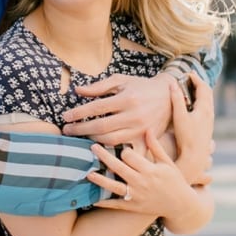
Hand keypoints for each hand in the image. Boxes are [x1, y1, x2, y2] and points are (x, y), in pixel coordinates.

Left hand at [62, 71, 177, 146]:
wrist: (169, 95)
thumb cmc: (142, 86)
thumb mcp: (122, 80)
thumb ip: (99, 86)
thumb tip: (78, 91)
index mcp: (126, 98)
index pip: (96, 107)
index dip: (78, 113)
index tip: (65, 117)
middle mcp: (134, 115)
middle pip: (101, 126)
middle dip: (81, 129)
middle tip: (67, 130)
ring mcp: (141, 129)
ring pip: (112, 140)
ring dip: (93, 140)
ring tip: (82, 138)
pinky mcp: (147, 139)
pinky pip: (130, 152)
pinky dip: (117, 155)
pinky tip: (104, 153)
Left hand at [84, 136, 196, 216]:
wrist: (180, 205)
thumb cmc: (175, 181)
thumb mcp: (167, 162)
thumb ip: (155, 147)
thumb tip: (147, 129)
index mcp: (150, 169)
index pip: (129, 156)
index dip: (123, 151)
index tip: (121, 149)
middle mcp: (142, 182)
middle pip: (118, 167)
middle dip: (104, 156)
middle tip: (92, 147)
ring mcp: (136, 196)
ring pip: (113, 186)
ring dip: (100, 180)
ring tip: (88, 173)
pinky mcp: (133, 207)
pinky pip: (116, 204)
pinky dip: (104, 202)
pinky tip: (93, 198)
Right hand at [172, 73, 214, 186]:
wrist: (195, 157)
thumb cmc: (187, 138)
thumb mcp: (179, 117)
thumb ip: (177, 100)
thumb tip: (173, 84)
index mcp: (204, 108)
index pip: (203, 87)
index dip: (196, 79)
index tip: (188, 74)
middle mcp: (209, 113)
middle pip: (207, 93)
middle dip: (199, 84)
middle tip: (191, 78)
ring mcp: (209, 121)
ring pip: (207, 101)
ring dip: (200, 93)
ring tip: (191, 89)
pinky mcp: (207, 127)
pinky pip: (206, 109)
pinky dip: (200, 102)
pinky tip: (192, 106)